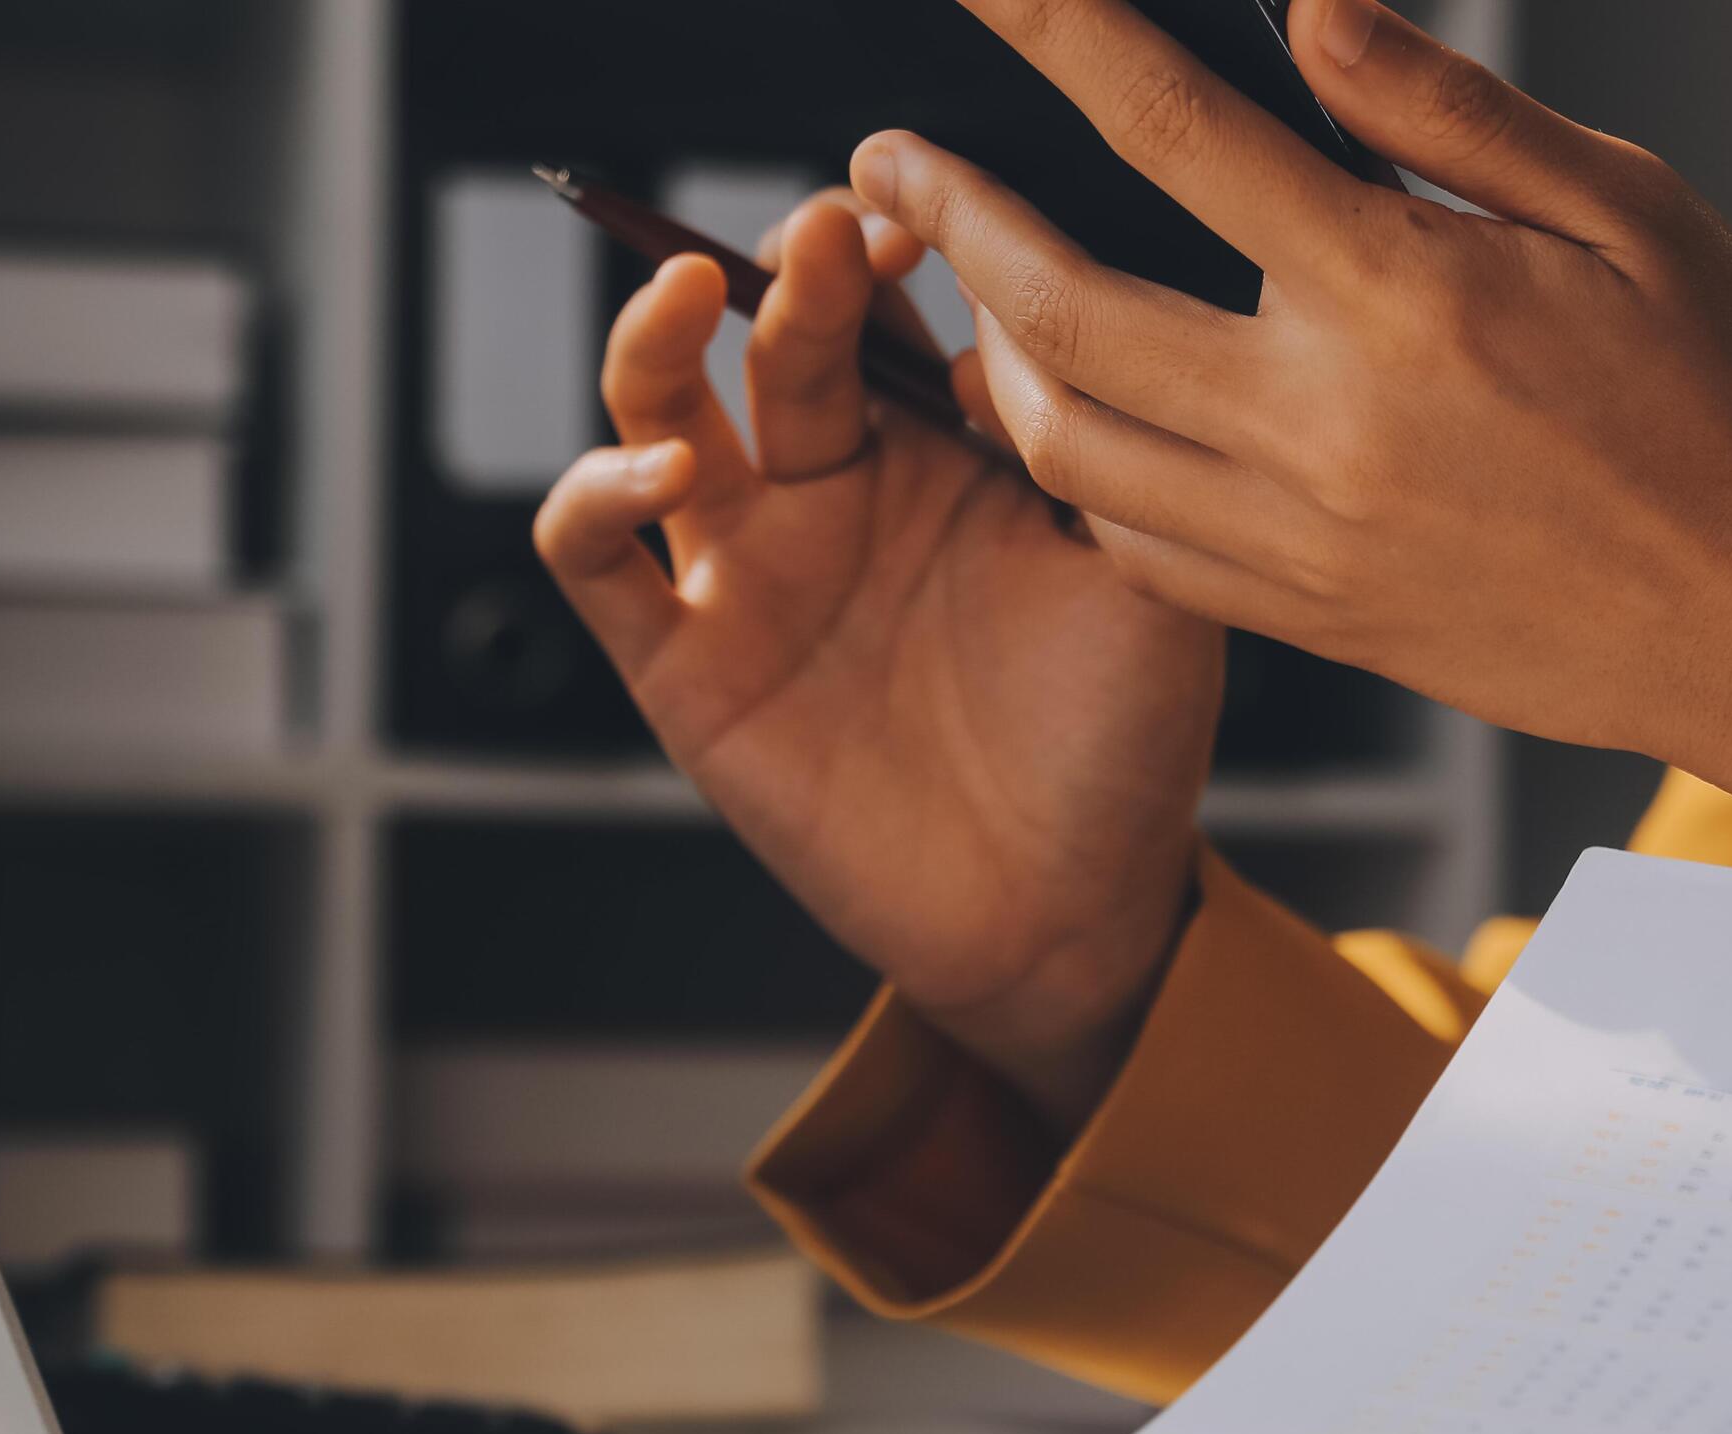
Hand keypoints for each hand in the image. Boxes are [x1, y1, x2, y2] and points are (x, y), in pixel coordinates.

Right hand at [533, 195, 1225, 1131]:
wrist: (1070, 915)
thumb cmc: (1121, 743)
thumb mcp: (1138, 574)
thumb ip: (1090, 452)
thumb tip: (1010, 325)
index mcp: (939, 457)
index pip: (883, 313)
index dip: (885, 251)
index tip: (920, 219)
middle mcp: (834, 494)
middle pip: (773, 341)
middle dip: (792, 273)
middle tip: (831, 236)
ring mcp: (752, 574)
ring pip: (654, 407)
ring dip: (657, 336)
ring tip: (700, 293)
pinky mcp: (685, 666)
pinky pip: (594, 558)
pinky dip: (593, 492)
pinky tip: (660, 466)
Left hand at [852, 0, 1731, 893]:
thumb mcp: (1630, 215)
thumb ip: (1451, 113)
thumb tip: (1309, 14)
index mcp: (1402, 296)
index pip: (1174, 129)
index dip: (1055, 32)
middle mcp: (1324, 425)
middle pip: (1064, 303)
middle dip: (952, 213)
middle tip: (889, 162)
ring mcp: (1303, 540)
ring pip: (1068, 447)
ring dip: (991, 356)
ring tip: (970, 294)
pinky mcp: (1311, 620)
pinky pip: (1135, 550)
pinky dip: (1074, 477)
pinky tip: (1074, 424)